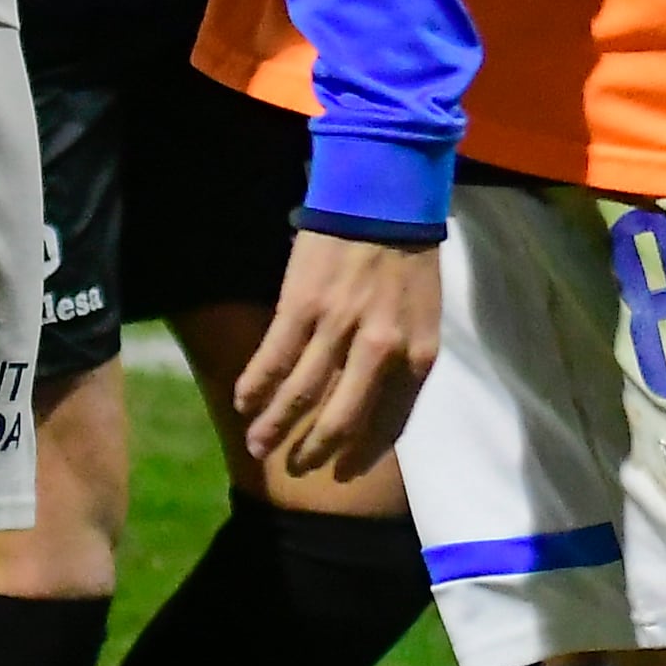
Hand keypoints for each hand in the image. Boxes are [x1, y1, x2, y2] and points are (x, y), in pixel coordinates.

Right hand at [237, 228, 439, 481]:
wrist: (384, 195)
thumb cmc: (408, 256)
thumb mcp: (423, 313)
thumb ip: (403, 359)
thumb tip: (374, 403)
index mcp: (418, 354)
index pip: (390, 425)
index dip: (362, 454)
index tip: (341, 470)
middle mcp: (380, 350)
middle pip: (341, 421)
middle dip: (313, 452)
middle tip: (295, 466)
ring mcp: (338, 329)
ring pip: (299, 397)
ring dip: (274, 427)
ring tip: (259, 444)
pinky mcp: (301, 307)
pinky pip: (272, 360)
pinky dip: (254, 387)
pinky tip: (243, 401)